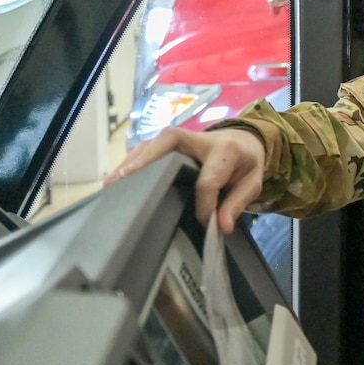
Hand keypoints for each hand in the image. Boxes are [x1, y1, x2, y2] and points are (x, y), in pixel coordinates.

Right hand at [105, 127, 265, 233]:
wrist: (246, 140)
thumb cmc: (246, 164)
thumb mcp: (253, 183)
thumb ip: (238, 203)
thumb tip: (221, 227)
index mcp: (226, 150)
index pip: (208, 180)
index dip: (204, 204)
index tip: (204, 223)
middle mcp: (200, 138)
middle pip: (170, 142)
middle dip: (147, 160)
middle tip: (123, 181)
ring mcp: (183, 137)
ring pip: (154, 144)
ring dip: (131, 162)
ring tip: (110, 184)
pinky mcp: (170, 142)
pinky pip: (148, 148)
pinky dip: (132, 162)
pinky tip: (116, 178)